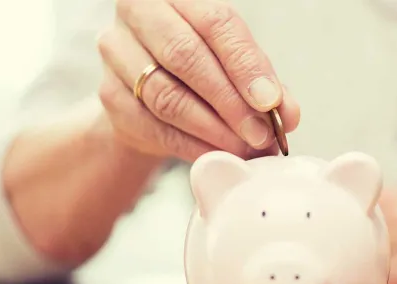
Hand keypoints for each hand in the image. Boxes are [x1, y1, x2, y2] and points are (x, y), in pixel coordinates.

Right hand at [97, 0, 299, 161]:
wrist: (147, 89)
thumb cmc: (196, 67)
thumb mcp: (231, 63)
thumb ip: (261, 82)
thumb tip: (286, 114)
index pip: (216, 23)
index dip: (246, 66)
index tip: (271, 103)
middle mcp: (139, 15)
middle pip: (186, 56)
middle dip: (229, 101)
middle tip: (259, 134)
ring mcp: (117, 54)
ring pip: (167, 96)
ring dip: (211, 128)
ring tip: (242, 148)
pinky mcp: (110, 96)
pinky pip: (153, 126)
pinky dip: (190, 146)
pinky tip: (215, 155)